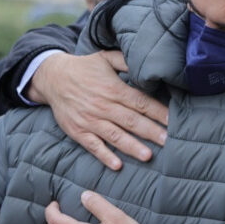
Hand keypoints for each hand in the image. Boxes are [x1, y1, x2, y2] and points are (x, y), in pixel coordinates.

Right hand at [26, 51, 168, 169]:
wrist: (52, 77)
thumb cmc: (84, 68)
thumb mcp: (105, 58)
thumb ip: (126, 61)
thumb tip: (146, 65)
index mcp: (113, 88)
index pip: (140, 102)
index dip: (157, 111)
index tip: (172, 120)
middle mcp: (103, 105)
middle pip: (131, 120)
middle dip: (151, 131)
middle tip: (168, 141)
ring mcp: (90, 120)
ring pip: (115, 135)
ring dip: (132, 146)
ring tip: (148, 156)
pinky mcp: (78, 131)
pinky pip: (93, 146)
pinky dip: (105, 156)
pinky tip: (117, 165)